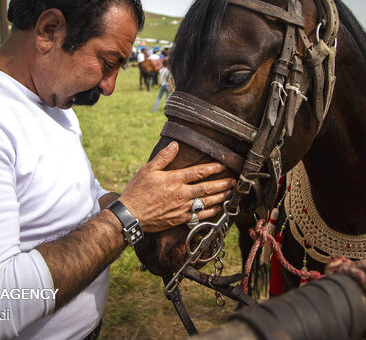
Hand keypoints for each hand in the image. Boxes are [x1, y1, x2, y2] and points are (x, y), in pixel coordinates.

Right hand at [119, 142, 235, 232]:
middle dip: (223, 184)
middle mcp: (181, 194)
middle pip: (207, 188)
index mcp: (174, 180)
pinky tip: (219, 209)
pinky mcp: (180, 219)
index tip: (224, 165)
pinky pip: (201, 216)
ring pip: (207, 202)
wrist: (131, 215)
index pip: (198, 172)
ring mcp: (182, 208)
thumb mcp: (147, 170)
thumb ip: (163, 157)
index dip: (213, 168)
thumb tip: (175, 145)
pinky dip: (212, 212)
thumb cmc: (137, 191)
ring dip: (221, 197)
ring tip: (231, 193)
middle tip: (234, 181)